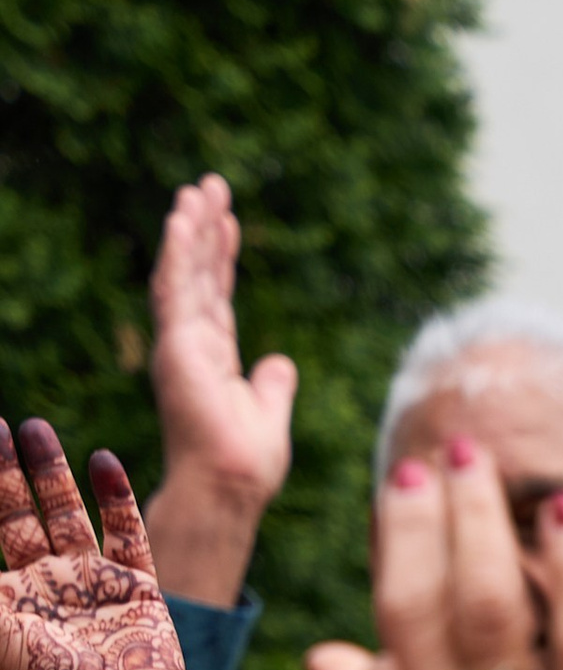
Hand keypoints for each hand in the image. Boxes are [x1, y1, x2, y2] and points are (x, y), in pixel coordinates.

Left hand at [0, 421, 194, 669]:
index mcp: (14, 600)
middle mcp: (53, 587)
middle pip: (26, 515)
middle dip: (13, 471)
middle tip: (4, 426)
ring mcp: (96, 586)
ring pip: (72, 515)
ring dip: (55, 472)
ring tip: (36, 428)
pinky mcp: (139, 589)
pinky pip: (126, 533)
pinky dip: (115, 497)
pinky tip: (103, 459)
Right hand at [142, 175, 297, 604]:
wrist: (232, 484)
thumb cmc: (248, 462)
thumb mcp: (269, 412)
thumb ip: (272, 385)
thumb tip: (281, 363)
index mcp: (214, 356)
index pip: (217, 294)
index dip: (222, 255)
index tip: (229, 218)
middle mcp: (192, 344)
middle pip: (199, 275)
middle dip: (205, 230)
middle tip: (210, 185)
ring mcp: (181, 343)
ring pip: (183, 274)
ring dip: (189, 231)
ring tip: (196, 190)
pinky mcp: (176, 346)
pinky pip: (175, 289)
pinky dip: (178, 253)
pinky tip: (182, 219)